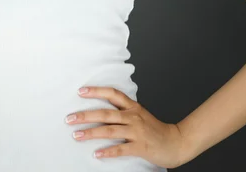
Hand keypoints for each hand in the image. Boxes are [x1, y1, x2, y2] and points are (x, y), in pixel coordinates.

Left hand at [66, 86, 185, 168]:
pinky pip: (120, 149)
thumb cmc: (155, 129)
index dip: (96, 91)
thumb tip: (102, 109)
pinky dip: (107, 152)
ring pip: (109, 130)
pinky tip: (96, 154)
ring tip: (76, 135)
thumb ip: (123, 110)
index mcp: (132, 106)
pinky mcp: (140, 147)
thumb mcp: (139, 114)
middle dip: (85, 115)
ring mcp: (136, 131)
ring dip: (91, 133)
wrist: (176, 142)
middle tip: (69, 118)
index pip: (112, 94)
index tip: (80, 91)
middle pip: (105, 113)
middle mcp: (133, 116)